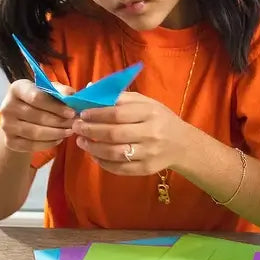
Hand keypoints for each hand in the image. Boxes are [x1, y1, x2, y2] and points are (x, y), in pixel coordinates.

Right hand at [0, 79, 75, 154]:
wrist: (19, 119)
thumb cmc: (38, 101)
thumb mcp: (48, 91)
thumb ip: (59, 91)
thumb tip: (72, 95)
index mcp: (17, 88)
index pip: (37, 97)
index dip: (56, 106)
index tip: (72, 112)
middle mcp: (7, 106)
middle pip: (38, 117)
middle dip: (60, 121)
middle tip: (75, 124)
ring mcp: (6, 125)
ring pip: (36, 133)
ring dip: (57, 133)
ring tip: (70, 132)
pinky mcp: (10, 142)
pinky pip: (32, 145)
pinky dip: (49, 143)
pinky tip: (59, 139)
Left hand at [71, 92, 190, 175]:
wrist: (182, 144)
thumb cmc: (159, 119)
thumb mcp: (146, 103)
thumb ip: (120, 97)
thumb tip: (90, 90)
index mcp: (150, 113)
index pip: (117, 113)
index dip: (96, 114)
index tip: (82, 114)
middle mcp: (151, 133)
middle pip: (114, 134)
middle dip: (90, 131)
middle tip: (77, 128)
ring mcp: (149, 153)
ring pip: (114, 153)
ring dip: (93, 148)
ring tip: (81, 142)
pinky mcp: (146, 169)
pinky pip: (120, 168)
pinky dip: (103, 163)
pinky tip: (94, 156)